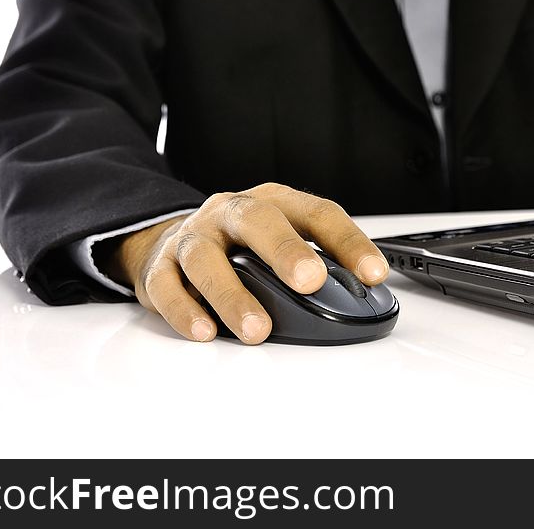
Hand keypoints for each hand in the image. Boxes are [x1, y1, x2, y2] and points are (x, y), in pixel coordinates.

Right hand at [100, 183, 388, 343]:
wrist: (174, 241)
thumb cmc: (241, 245)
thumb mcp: (281, 241)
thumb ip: (317, 262)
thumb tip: (361, 296)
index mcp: (273, 202)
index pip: (317, 213)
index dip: (347, 242)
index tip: (372, 273)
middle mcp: (232, 212)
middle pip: (257, 220)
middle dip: (286, 251)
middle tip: (310, 282)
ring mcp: (194, 236)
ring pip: (206, 257)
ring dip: (232, 295)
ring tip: (256, 329)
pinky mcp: (160, 266)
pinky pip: (167, 285)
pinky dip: (185, 310)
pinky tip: (204, 330)